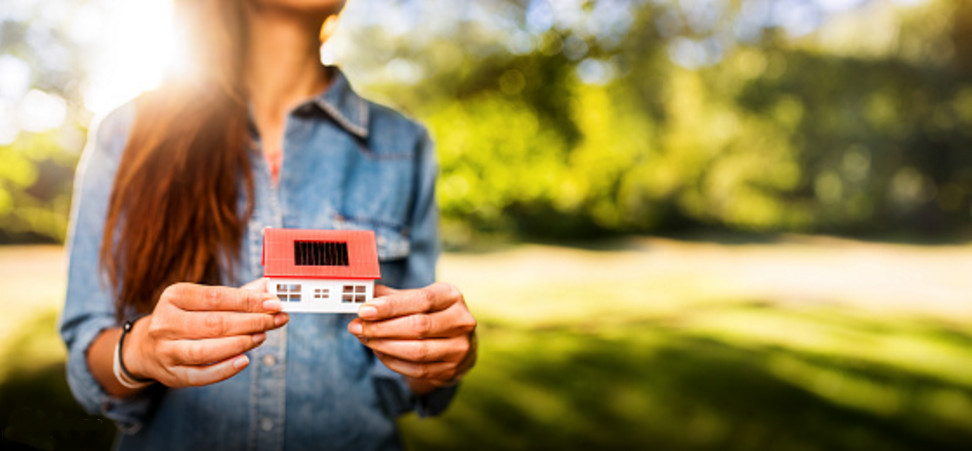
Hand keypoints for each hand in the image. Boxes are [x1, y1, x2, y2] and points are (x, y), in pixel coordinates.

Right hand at [124, 278, 288, 386]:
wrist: (147, 347)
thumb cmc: (186, 318)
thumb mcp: (203, 301)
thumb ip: (237, 295)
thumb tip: (268, 287)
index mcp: (174, 296)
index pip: (216, 297)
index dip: (248, 301)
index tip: (274, 303)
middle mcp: (165, 322)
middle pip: (214, 323)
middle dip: (251, 322)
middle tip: (276, 320)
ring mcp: (166, 350)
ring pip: (206, 350)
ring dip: (240, 344)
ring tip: (262, 337)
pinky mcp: (171, 374)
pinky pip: (201, 374)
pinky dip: (224, 369)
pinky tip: (244, 361)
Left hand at [348, 283, 476, 391]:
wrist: (458, 343)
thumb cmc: (432, 315)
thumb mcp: (418, 299)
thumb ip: (392, 297)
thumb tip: (363, 294)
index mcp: (452, 296)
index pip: (421, 300)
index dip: (391, 306)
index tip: (364, 310)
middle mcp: (461, 321)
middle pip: (418, 326)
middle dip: (382, 328)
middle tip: (356, 327)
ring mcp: (459, 348)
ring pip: (417, 351)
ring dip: (384, 346)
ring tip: (364, 339)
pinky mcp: (451, 370)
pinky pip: (417, 369)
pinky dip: (393, 362)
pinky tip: (379, 352)